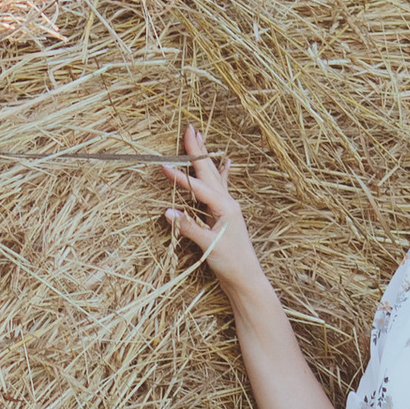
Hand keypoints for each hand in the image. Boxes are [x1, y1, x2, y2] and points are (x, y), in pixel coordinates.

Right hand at [157, 121, 266, 299]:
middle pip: (209, 172)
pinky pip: (220, 187)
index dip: (180, 178)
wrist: (246, 279)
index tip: (162, 166)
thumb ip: (188, 228)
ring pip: (214, 176)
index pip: (198, 187)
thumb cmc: (231, 264)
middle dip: (198, 151)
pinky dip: (219, 173)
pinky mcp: (225, 215)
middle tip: (190, 129)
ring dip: (204, 158)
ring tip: (199, 139)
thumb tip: (167, 211)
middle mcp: (228, 203)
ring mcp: (228, 208)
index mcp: (225, 208)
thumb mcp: (208, 246)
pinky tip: (226, 163)